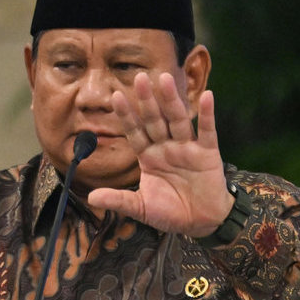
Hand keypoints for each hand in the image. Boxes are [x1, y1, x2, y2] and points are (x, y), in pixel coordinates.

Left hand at [86, 72, 232, 236]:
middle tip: (138, 76)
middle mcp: (166, 147)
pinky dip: (207, 115)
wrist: (200, 222)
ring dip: (171, 100)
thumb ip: (118, 200)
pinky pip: (207, 131)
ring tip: (165, 78)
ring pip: (177, 120)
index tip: (115, 96)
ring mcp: (187, 148)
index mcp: (148, 156)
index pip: (135, 132)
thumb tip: (91, 198)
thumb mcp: (140, 208)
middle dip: (146, 100)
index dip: (126, 115)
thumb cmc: (170, 212)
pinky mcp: (208, 154)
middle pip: (154, 120)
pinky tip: (207, 96)